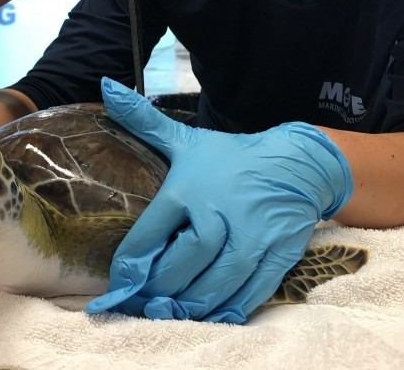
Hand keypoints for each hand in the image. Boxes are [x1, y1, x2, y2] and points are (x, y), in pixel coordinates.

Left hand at [86, 78, 352, 322]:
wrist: (296, 162)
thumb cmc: (231, 156)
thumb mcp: (186, 139)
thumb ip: (144, 122)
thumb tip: (107, 88)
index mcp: (188, 189)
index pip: (151, 234)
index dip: (131, 265)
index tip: (119, 283)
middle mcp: (218, 213)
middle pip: (182, 264)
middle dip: (160, 290)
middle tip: (145, 303)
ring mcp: (251, 236)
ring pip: (215, 284)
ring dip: (190, 305)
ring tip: (172, 311)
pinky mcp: (277, 254)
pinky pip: (250, 292)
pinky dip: (229, 309)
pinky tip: (212, 315)